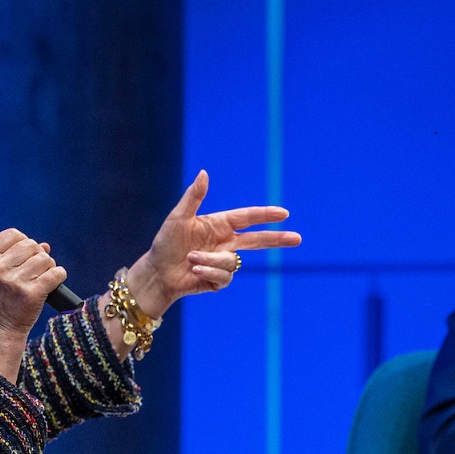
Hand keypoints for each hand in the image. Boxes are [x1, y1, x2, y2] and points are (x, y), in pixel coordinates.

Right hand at [0, 228, 69, 379]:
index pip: (12, 234)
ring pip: (44, 259)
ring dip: (48, 266)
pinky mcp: (31, 294)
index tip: (24, 255)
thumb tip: (45, 245)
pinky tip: (54, 281)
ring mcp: (14, 281)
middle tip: (34, 270)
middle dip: (37, 255)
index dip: (23, 241)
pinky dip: (59, 275)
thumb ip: (13, 256)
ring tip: (41, 278)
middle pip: (30, 245)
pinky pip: (56, 274)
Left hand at [123, 170, 301, 315]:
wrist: (157, 273)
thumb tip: (204, 173)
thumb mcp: (178, 218)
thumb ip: (194, 197)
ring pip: (231, 261)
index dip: (265, 215)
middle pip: (258, 240)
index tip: (284, 213)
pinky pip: (224, 277)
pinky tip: (194, 271)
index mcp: (219, 225)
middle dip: (277, 239)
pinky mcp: (219, 280)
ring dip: (210, 260)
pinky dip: (209, 272)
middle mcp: (225, 243)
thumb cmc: (165, 243)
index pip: (247, 218)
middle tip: (298, 238)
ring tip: (190, 259)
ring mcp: (223, 262)